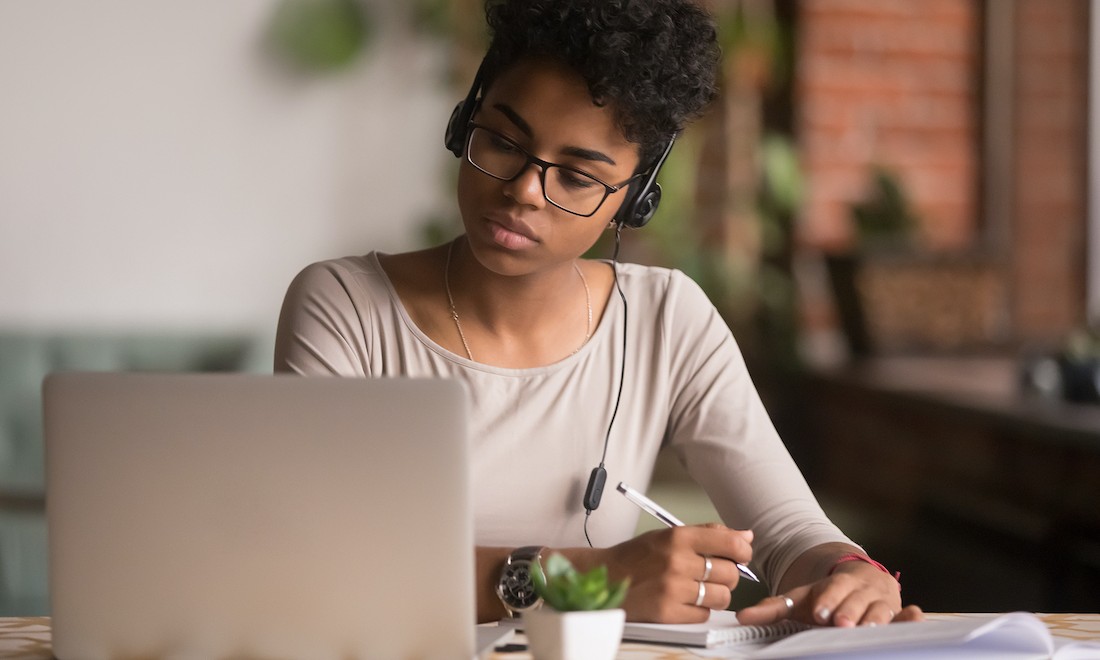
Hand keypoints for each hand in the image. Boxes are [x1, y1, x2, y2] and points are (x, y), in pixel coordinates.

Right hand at [594, 523, 753, 622]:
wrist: (603, 577)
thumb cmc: (636, 556)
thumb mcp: (668, 535)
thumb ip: (708, 533)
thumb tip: (746, 536)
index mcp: (678, 537)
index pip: (730, 543)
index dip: (742, 551)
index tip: (740, 555)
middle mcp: (677, 561)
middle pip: (730, 573)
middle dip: (726, 576)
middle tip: (711, 575)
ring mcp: (672, 588)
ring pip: (722, 597)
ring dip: (715, 595)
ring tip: (698, 589)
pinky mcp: (667, 612)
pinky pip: (704, 614)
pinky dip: (698, 610)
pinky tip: (684, 601)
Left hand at [737, 559, 922, 627]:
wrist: (859, 581)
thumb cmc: (827, 597)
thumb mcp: (801, 599)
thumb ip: (773, 609)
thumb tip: (742, 617)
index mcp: (836, 584)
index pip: (831, 591)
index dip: (828, 600)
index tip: (821, 612)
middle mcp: (860, 590)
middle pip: (856, 601)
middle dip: (849, 612)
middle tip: (841, 624)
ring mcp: (881, 601)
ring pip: (880, 609)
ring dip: (876, 618)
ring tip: (869, 629)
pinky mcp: (898, 612)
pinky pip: (906, 615)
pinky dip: (911, 617)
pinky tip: (915, 616)